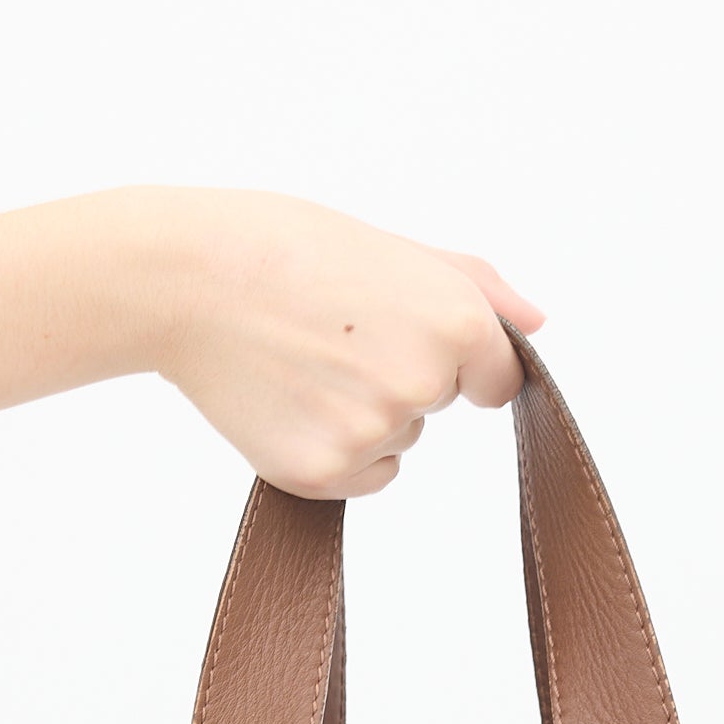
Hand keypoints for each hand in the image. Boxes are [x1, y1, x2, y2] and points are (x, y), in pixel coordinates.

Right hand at [137, 189, 543, 498]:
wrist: (187, 278)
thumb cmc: (282, 247)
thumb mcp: (391, 246)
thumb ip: (477, 286)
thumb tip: (537, 325)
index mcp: (453, 320)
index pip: (496, 378)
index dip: (450, 357)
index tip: (398, 334)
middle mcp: (423, 382)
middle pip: (436, 406)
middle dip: (396, 375)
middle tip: (330, 330)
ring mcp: (373, 432)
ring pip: (397, 442)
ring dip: (361, 414)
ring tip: (301, 360)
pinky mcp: (323, 473)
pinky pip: (362, 478)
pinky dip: (334, 453)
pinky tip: (290, 400)